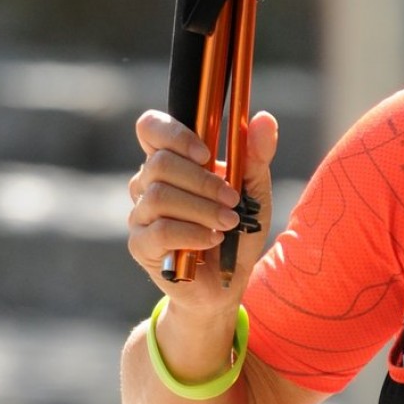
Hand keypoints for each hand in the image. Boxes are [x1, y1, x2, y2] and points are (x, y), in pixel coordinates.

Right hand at [127, 108, 278, 313]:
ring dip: (203, 209)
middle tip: (233, 200)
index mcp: (171, 162)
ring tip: (229, 223)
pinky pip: (161, 230)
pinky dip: (193, 233)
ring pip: (160, 196)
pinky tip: (212, 240)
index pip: (151, 128)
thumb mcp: (254, 194)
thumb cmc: (236, 233)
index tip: (206, 153)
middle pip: (160, 163)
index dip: (174, 134)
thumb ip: (256, 157)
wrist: (226, 284)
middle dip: (204, 181)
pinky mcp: (140, 245)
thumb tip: (263, 119)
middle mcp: (147, 183)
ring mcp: (140, 214)